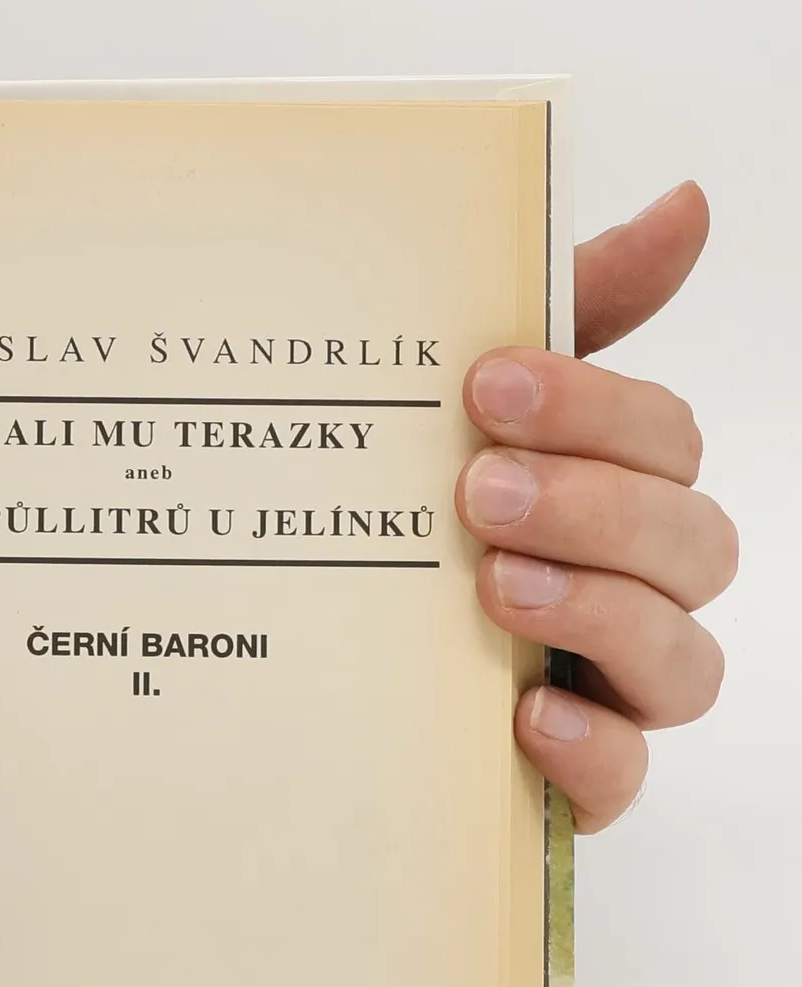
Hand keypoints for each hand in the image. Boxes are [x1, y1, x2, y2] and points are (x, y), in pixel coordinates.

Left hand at [458, 182, 735, 831]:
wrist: (292, 667)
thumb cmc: (403, 520)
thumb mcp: (459, 411)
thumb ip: (574, 312)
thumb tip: (689, 203)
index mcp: (610, 491)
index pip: (665, 440)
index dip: (596, 408)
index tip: (485, 383)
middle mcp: (629, 588)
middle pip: (695, 545)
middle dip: (596, 507)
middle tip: (478, 489)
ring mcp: (606, 690)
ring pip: (683, 663)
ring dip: (599, 614)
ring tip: (492, 586)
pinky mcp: (569, 782)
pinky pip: (625, 780)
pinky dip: (590, 749)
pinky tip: (522, 716)